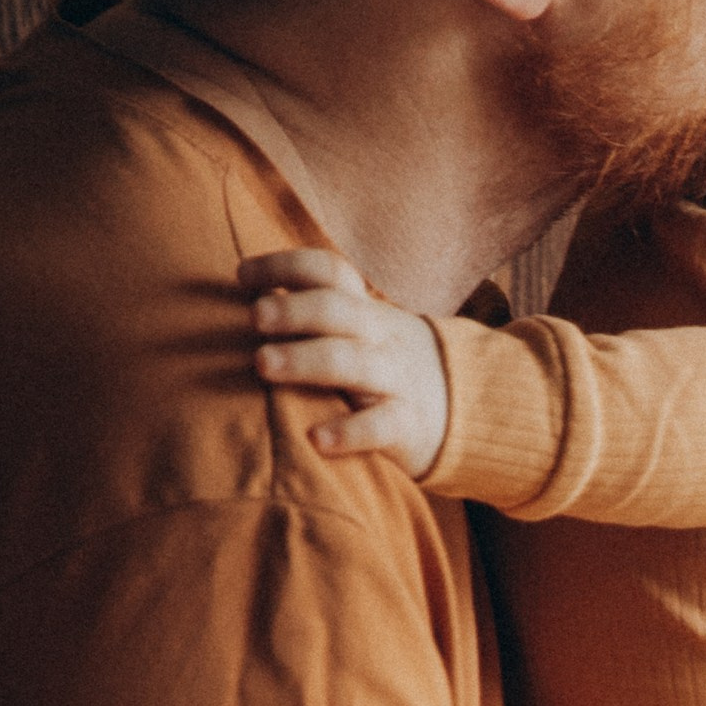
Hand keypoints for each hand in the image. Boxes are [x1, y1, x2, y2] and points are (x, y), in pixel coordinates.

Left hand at [239, 247, 450, 477]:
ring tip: (262, 364)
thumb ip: (315, 308)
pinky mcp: (407, 425)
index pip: (329, 271)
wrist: (464, 410)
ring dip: (305, 360)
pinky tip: (315, 440)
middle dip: (294, 309)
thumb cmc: (382, 365)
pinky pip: (381, 425)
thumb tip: (241, 292)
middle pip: (338, 310)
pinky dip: (349, 432)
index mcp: (363, 309)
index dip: (285, 265)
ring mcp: (395, 380)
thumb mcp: (359, 327)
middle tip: (255, 318)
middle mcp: (379, 337)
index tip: (242, 275)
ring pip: (352, 363)